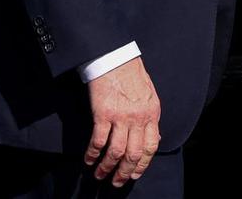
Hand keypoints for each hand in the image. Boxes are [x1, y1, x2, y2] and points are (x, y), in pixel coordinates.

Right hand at [85, 57, 160, 186]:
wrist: (116, 57)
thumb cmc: (132, 75)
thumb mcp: (150, 96)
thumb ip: (150, 117)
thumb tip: (152, 138)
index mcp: (152, 113)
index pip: (151, 146)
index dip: (143, 164)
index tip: (135, 174)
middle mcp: (139, 117)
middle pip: (133, 153)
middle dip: (125, 172)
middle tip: (117, 182)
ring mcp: (121, 117)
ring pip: (116, 151)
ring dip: (107, 167)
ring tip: (100, 175)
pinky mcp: (103, 114)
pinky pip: (98, 141)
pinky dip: (93, 154)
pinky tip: (89, 160)